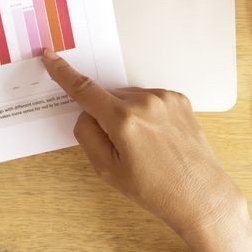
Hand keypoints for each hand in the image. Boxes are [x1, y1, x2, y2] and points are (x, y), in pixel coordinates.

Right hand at [41, 49, 245, 242]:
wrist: (201, 195)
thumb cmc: (155, 190)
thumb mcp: (108, 170)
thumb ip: (87, 136)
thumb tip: (85, 114)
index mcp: (123, 120)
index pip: (85, 90)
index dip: (63, 72)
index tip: (50, 56)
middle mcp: (145, 102)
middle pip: (108, 99)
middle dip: (106, 117)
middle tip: (123, 149)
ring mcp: (165, 98)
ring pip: (129, 99)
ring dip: (127, 115)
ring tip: (147, 147)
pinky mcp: (180, 99)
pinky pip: (149, 100)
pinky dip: (146, 114)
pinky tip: (158, 139)